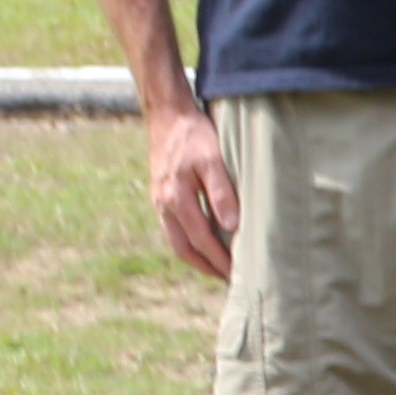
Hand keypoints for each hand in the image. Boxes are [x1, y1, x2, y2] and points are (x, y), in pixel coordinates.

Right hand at [144, 103, 240, 282]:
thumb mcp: (213, 160)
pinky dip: (188, 240)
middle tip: (229, 279)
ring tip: (218, 267)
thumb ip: (222, 193)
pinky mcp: (161, 195)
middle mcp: (163, 204)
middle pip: (183, 248)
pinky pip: (173, 227)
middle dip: (206, 266)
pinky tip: (204, 242)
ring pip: (176, 240)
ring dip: (196, 256)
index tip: (236, 275)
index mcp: (176, 198)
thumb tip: (231, 228)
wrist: (167, 115)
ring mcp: (159, 200)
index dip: (218, 260)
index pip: (200, 240)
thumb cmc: (195, 135)